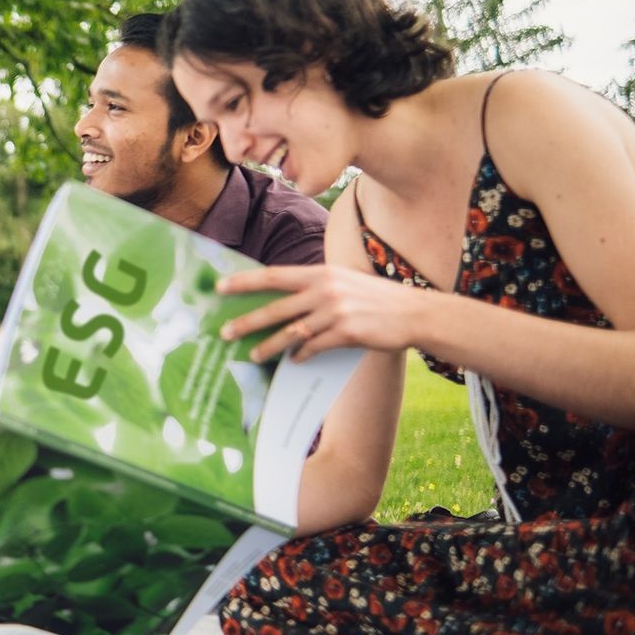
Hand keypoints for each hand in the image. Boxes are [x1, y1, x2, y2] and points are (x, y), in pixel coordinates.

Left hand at [218, 264, 425, 362]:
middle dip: (247, 321)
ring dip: (269, 346)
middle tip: (225, 332)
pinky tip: (294, 361)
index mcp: (320, 273)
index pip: (273, 276)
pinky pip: (313, 347)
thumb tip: (282, 302)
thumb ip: (314, 288)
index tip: (220, 288)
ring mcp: (336, 312)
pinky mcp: (347, 333)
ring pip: (291, 332)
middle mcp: (325, 290)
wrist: (413, 312)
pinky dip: (301, 355)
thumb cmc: (374, 297)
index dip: (244, 282)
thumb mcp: (342, 281)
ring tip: (253, 355)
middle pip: (276, 308)